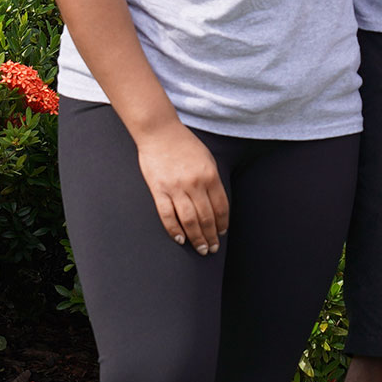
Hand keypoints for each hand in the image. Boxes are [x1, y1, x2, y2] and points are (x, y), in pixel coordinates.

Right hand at [136, 122, 227, 253]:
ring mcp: (176, 188)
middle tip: (213, 248)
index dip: (223, 223)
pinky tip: (181, 239)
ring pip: (189, 221)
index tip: (222, 233)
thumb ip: (212, 180)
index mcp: (210, 175)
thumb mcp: (207, 158)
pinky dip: (175, 230)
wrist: (159, 132)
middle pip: (207, 217)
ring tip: (201, 249)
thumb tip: (217, 205)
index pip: (221, 207)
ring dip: (197, 238)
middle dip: (212, 236)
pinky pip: (167, 215)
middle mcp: (195, 184)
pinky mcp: (158, 190)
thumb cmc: (184, 144)